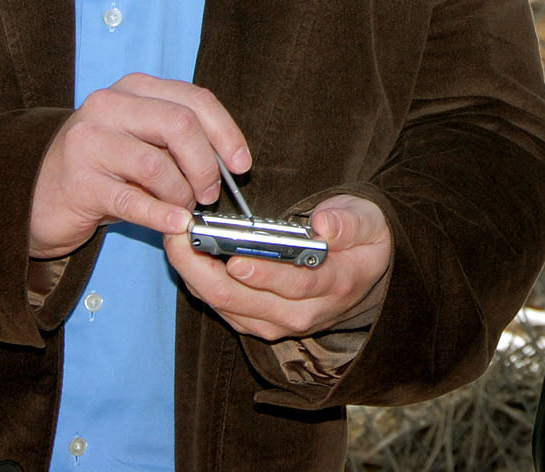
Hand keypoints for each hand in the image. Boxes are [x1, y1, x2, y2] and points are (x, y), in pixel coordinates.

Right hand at [29, 73, 248, 259]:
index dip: (226, 132)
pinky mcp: (78, 182)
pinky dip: (162, 215)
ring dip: (182, 194)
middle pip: (180, 125)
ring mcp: (89, 142)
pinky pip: (133, 201)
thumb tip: (229, 163)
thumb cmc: (102, 167)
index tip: (241, 164)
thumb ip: (178, 140)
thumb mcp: (142, 141)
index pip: (194, 99)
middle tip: (209, 193)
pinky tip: (176, 224)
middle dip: (206, 165)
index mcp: (134, 89)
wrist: (37, 193)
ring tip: (184, 209)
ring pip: (157, 164)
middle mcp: (109, 106)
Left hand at [164, 194, 393, 341]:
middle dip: (206, 269)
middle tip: (181, 235)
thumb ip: (349, 223)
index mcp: (333, 285)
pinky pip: (223, 308)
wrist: (366, 275)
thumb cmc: (363, 240)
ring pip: (227, 307)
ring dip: (195, 276)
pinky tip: (185, 257)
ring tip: (175, 240)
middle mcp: (302, 313)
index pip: (295, 285)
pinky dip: (200, 283)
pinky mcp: (259, 323)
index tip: (236, 259)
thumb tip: (324, 224)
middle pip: (245, 301)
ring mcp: (278, 323)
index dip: (264, 274)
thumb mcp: (369, 221)